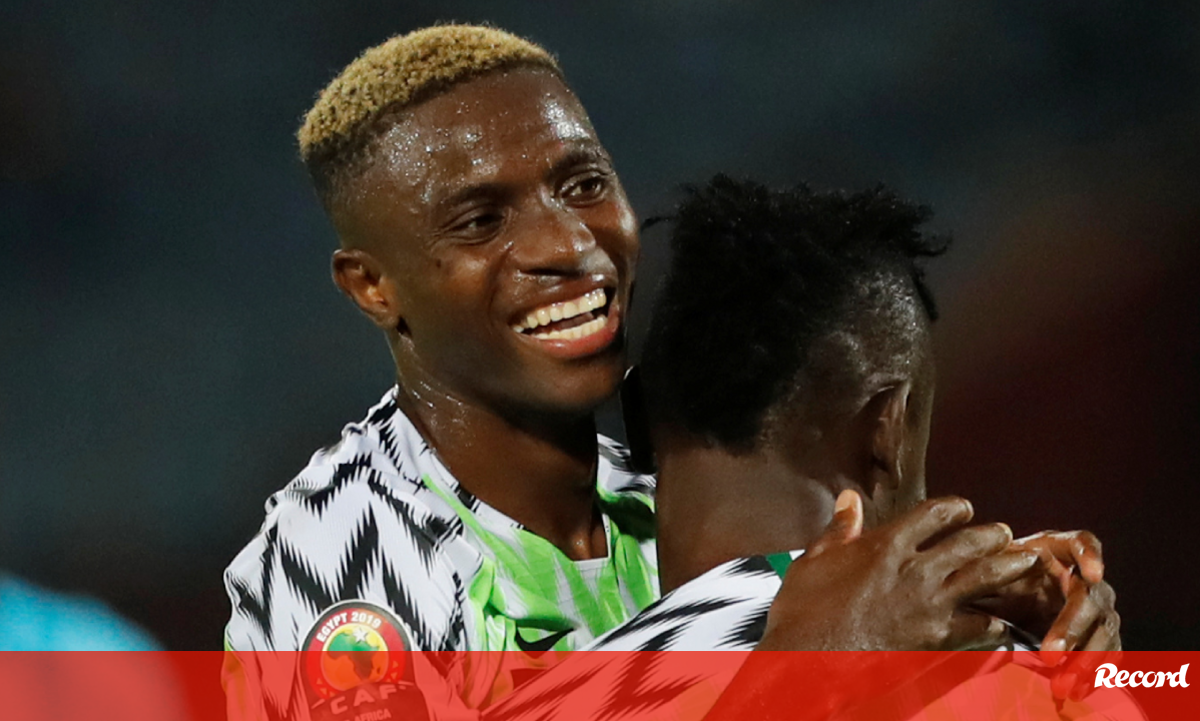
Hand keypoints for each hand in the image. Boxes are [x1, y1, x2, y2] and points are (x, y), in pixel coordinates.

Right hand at [759, 492, 1039, 652]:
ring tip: (1025, 562)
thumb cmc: (803, 612)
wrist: (808, 660)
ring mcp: (930, 606)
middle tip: (1005, 533)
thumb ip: (839, 530)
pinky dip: (995, 625)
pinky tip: (1003, 624)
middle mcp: (915, 570)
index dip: (954, 508)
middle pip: (968, 543)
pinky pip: (980, 628)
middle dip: (990, 535)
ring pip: (983, 580)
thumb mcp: (813, 561)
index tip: (964, 508)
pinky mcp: (936, 639)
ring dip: (1007, 568)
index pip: (932, 514)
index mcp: (886, 545)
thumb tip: (849, 498)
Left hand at [968, 530, 1121, 699]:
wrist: (996, 599)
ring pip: (1105, 629)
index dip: (1091, 556)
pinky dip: (1094, 673)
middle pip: (1091, 598)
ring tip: (1063, 685)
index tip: (1092, 576)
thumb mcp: (981, 569)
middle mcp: (1081, 576)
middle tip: (1050, 656)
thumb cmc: (988, 576)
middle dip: (1073, 629)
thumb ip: (984, 571)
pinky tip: (1077, 690)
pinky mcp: (1097, 634)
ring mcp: (1094, 606)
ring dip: (1087, 659)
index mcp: (1054, 549)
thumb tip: (974, 580)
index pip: (1081, 543)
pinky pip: (1107, 653)